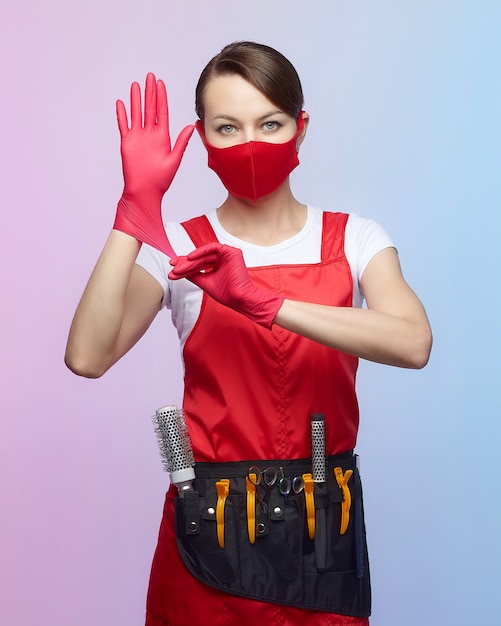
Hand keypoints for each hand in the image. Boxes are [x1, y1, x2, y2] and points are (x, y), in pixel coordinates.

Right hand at [113, 73, 194, 256]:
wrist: (145, 192)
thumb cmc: (161, 181)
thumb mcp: (174, 160)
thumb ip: (181, 142)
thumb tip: (191, 126)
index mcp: (162, 137)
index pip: (161, 112)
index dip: (161, 97)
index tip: (160, 83)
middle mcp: (149, 134)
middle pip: (149, 108)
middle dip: (150, 92)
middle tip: (150, 76)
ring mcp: (137, 138)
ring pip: (136, 113)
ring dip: (135, 99)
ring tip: (135, 85)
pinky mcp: (127, 143)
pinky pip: (124, 125)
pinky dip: (122, 115)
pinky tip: (121, 103)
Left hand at [169, 243, 283, 328]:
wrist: (239, 298)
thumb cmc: (226, 293)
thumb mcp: (205, 282)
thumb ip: (194, 275)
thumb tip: (179, 271)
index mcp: (217, 266)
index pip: (198, 264)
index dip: (185, 266)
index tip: (173, 270)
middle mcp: (222, 260)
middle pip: (199, 259)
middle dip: (185, 264)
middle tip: (173, 268)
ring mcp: (227, 255)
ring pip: (204, 255)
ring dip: (191, 260)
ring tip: (179, 267)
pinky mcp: (231, 252)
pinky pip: (213, 247)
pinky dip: (201, 251)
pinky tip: (191, 257)